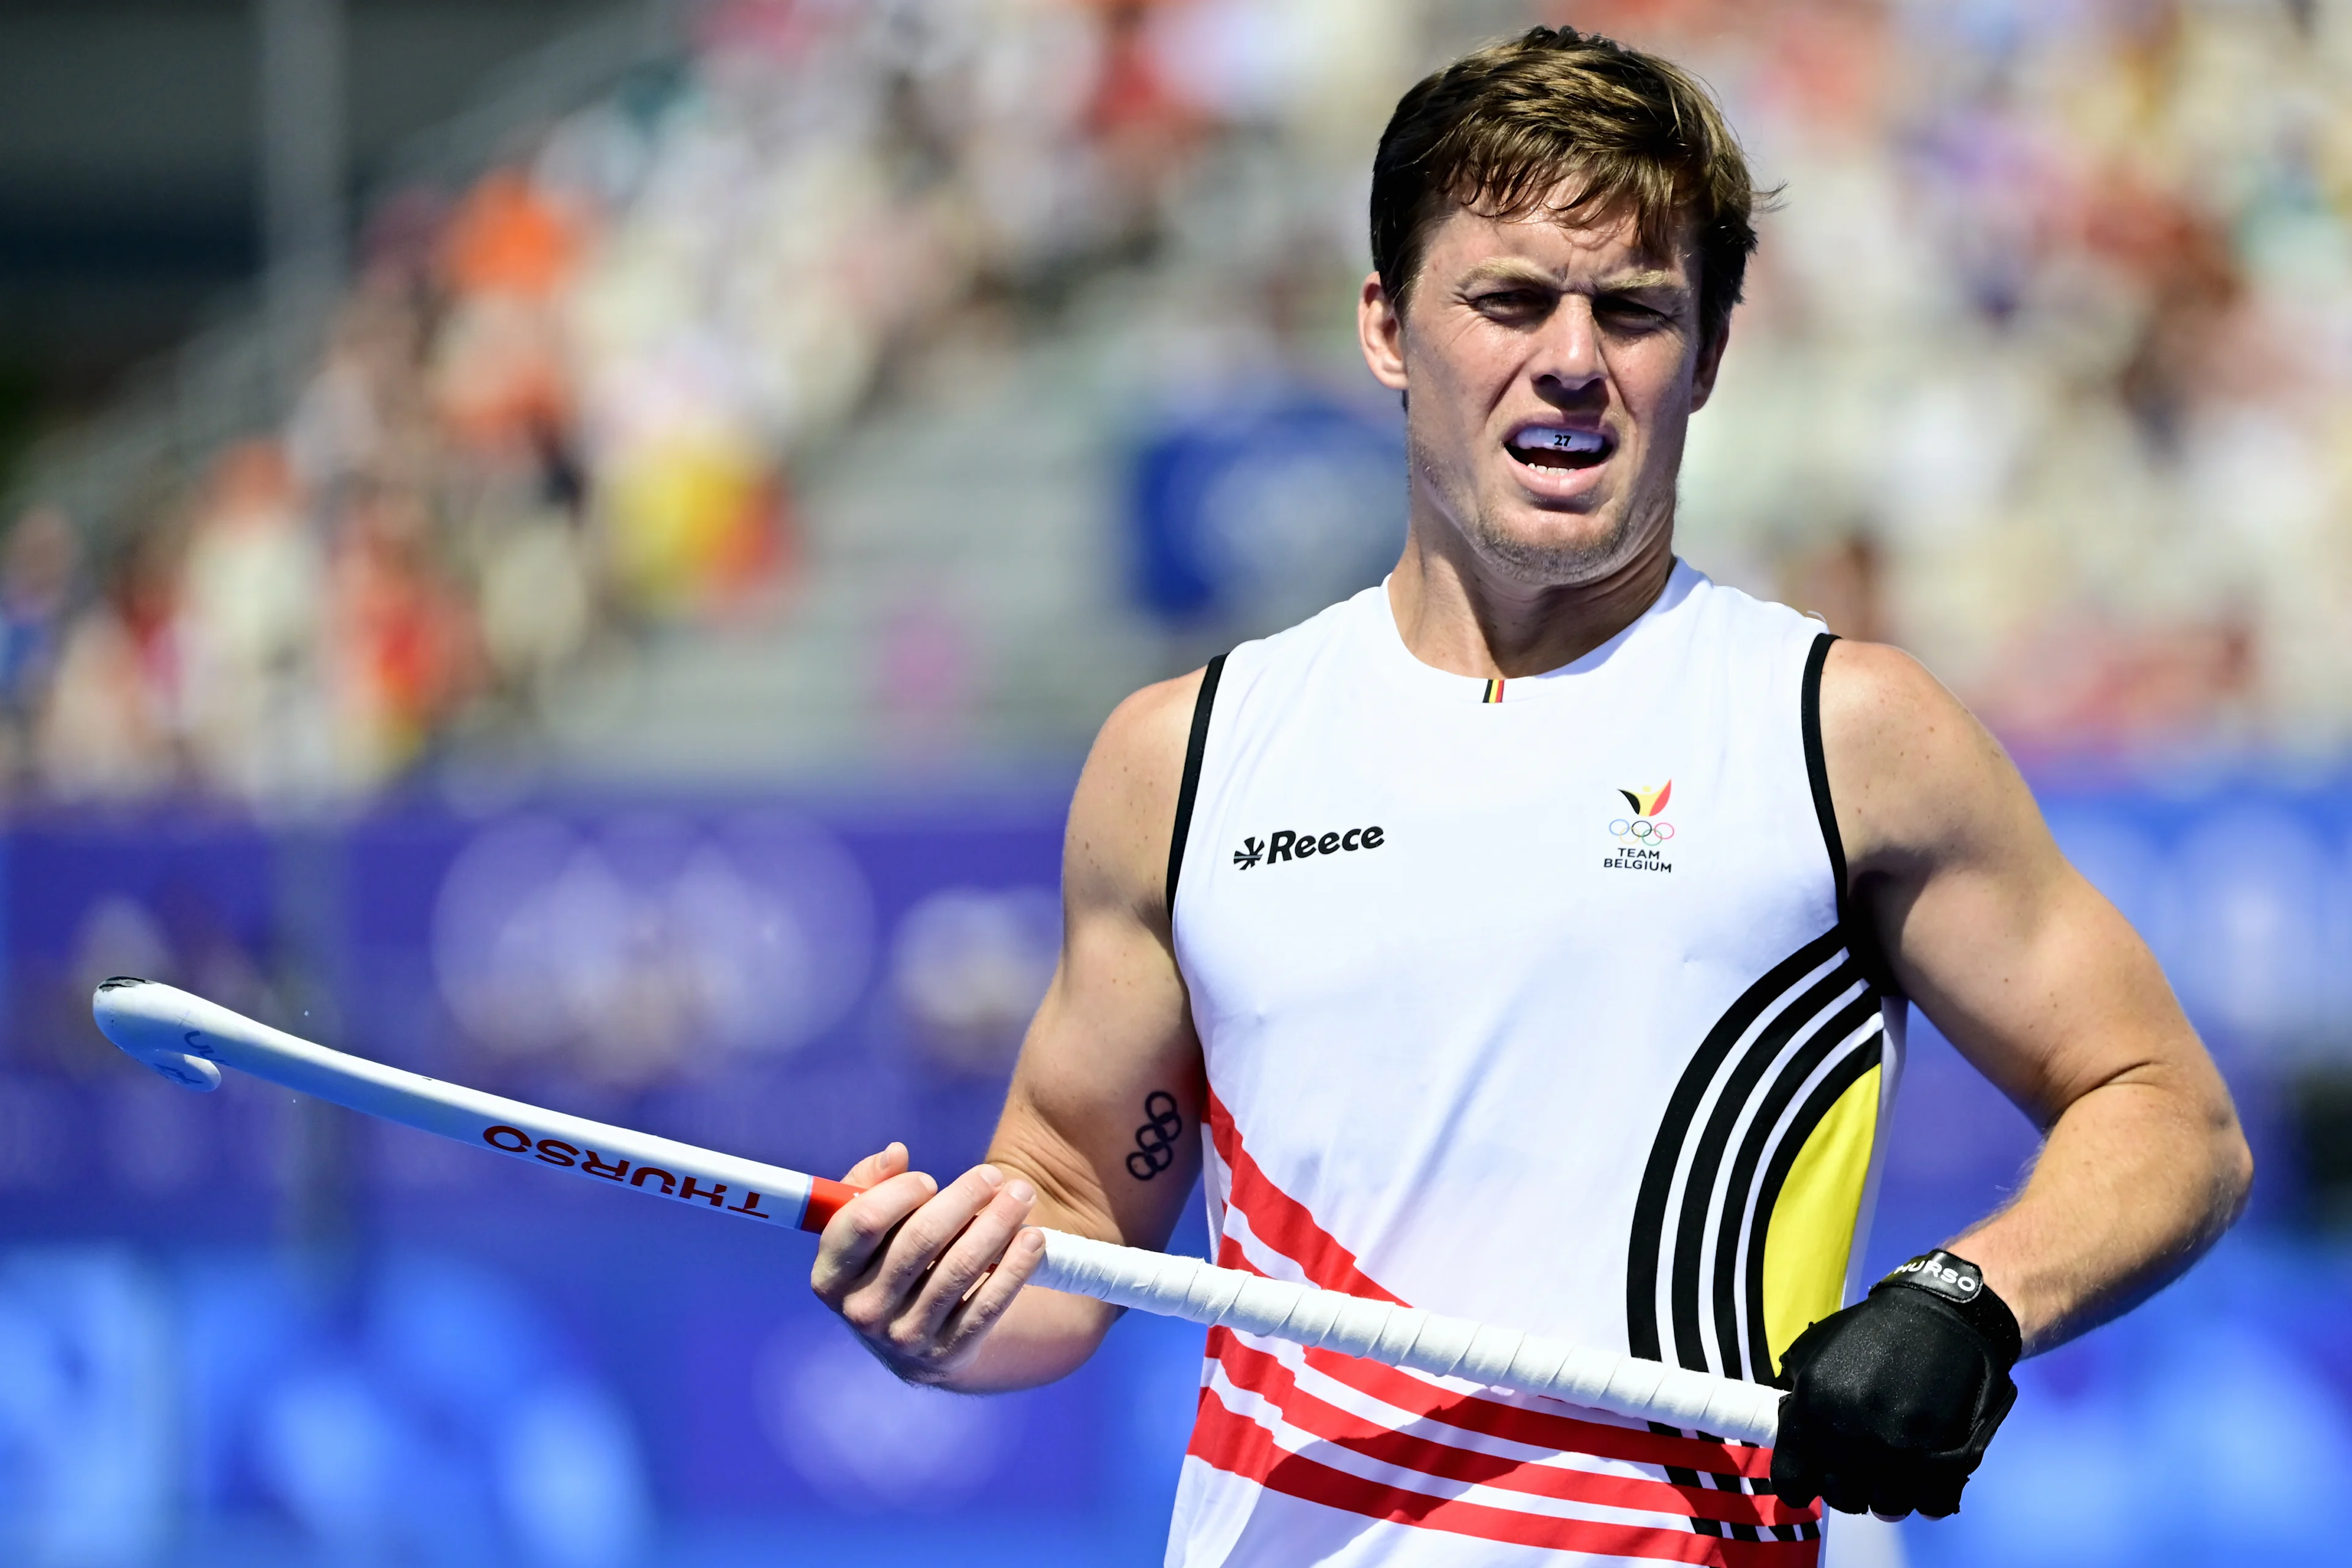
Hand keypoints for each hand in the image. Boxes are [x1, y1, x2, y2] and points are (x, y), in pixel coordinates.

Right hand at [809, 1143, 1045, 1383]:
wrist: (912, 1337)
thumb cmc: (888, 1261)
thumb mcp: (868, 1227)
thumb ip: (871, 1183)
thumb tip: (896, 1154)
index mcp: (831, 1276)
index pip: (863, 1223)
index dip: (899, 1193)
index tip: (931, 1179)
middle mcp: (863, 1311)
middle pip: (919, 1241)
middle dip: (963, 1199)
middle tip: (995, 1176)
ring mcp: (905, 1338)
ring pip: (959, 1269)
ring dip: (997, 1225)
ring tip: (1022, 1196)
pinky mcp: (947, 1354)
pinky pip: (988, 1305)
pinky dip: (1015, 1268)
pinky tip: (1034, 1239)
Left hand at [1769, 1252, 2020, 1518]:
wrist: (1945, 1315)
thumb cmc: (1875, 1330)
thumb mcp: (1815, 1352)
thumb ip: (1798, 1397)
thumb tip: (1789, 1431)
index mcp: (1813, 1412)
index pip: (1791, 1482)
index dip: (1803, 1482)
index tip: (1816, 1474)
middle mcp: (1850, 1439)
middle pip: (1842, 1499)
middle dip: (1850, 1486)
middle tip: (1864, 1464)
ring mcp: (1899, 1454)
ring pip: (1887, 1508)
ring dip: (1892, 1492)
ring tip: (1899, 1465)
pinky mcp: (1945, 1462)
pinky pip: (1931, 1506)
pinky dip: (1931, 1495)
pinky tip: (1928, 1471)